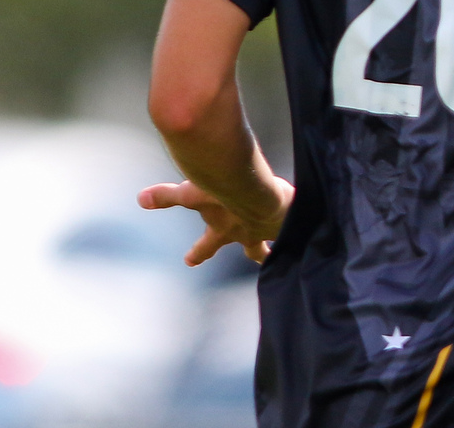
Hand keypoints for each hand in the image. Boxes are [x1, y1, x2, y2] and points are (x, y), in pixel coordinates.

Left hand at [139, 177, 293, 265]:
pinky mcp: (288, 221)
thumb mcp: (192, 193)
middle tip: (259, 258)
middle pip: (251, 249)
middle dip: (255, 253)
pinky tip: (314, 220)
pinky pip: (296, 228)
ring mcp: (269, 230)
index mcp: (223, 231)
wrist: (259, 195)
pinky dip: (301, 225)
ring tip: (293, 243)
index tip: (189, 260)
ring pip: (278, 241)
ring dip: (282, 242)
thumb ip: (168, 196)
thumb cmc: (224, 196)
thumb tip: (140, 199)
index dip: (198, 252)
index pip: (206, 246)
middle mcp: (247, 234)